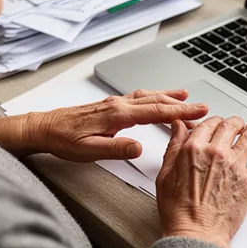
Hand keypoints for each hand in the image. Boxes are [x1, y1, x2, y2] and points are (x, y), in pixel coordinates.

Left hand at [0, 89, 208, 161]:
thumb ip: (116, 148)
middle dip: (181, 104)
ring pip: (148, 96)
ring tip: (186, 98)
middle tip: (202, 107)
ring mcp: (114, 103)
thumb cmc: (64, 140)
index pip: (155, 112)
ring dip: (168, 97)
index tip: (199, 111)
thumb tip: (140, 147)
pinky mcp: (110, 105)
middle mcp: (118, 105)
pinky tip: (157, 98)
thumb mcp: (89, 151)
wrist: (44, 128)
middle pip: (156, 101)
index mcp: (117, 115)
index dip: (180, 112)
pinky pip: (139, 97)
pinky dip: (154, 97)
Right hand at [155, 116, 246, 247]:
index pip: (208, 124)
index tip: (216, 124)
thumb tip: (178, 127)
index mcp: (194, 149)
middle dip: (234, 123)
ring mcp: (235, 166)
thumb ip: (174, 147)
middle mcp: (216, 153)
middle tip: (236, 124)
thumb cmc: (179, 211)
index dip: (213, 122)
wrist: (196, 234)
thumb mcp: (165, 175)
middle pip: (230, 126)